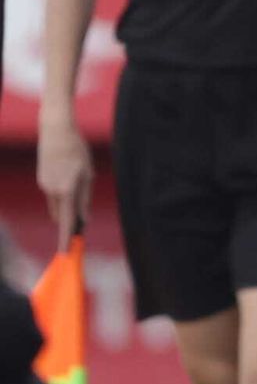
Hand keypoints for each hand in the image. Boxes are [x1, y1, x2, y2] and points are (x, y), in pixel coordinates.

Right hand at [37, 120, 91, 252]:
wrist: (55, 131)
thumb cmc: (77, 150)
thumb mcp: (88, 173)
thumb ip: (85, 197)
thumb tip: (84, 218)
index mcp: (67, 189)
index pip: (67, 219)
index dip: (65, 237)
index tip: (65, 252)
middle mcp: (53, 190)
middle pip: (61, 215)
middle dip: (68, 223)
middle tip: (79, 230)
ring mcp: (44, 185)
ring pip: (57, 205)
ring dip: (66, 209)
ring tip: (78, 198)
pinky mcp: (42, 180)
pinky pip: (53, 194)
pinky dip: (61, 196)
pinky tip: (69, 181)